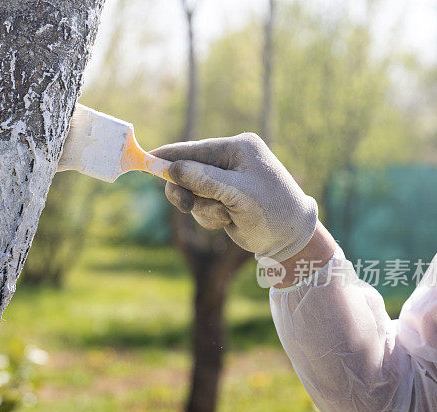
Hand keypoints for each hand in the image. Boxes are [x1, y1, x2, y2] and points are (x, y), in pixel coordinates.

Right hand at [151, 133, 317, 262]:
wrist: (291, 238)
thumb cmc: (272, 210)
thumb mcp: (238, 194)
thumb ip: (205, 180)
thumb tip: (173, 168)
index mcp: (238, 148)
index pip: (195, 149)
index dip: (169, 156)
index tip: (145, 159)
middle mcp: (230, 161)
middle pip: (188, 171)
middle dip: (187, 191)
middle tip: (185, 205)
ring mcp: (226, 181)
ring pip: (191, 192)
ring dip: (202, 208)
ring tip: (224, 216)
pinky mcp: (223, 199)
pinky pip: (200, 206)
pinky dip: (208, 216)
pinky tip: (227, 221)